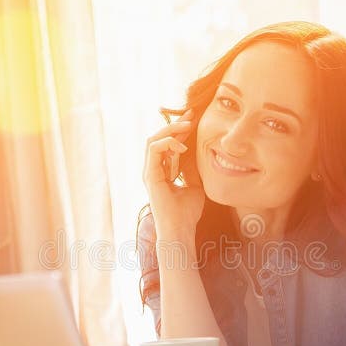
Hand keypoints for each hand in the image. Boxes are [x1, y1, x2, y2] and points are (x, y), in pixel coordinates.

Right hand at [142, 109, 204, 240]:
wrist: (181, 229)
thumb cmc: (187, 213)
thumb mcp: (195, 184)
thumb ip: (192, 169)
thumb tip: (196, 152)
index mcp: (161, 172)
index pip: (167, 144)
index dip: (179, 130)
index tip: (194, 119)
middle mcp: (152, 170)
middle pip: (158, 138)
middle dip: (175, 124)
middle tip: (191, 115)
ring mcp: (149, 172)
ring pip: (153, 140)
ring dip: (170, 130)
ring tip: (187, 126)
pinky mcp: (149, 175)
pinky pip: (154, 149)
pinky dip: (167, 143)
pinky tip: (183, 147)